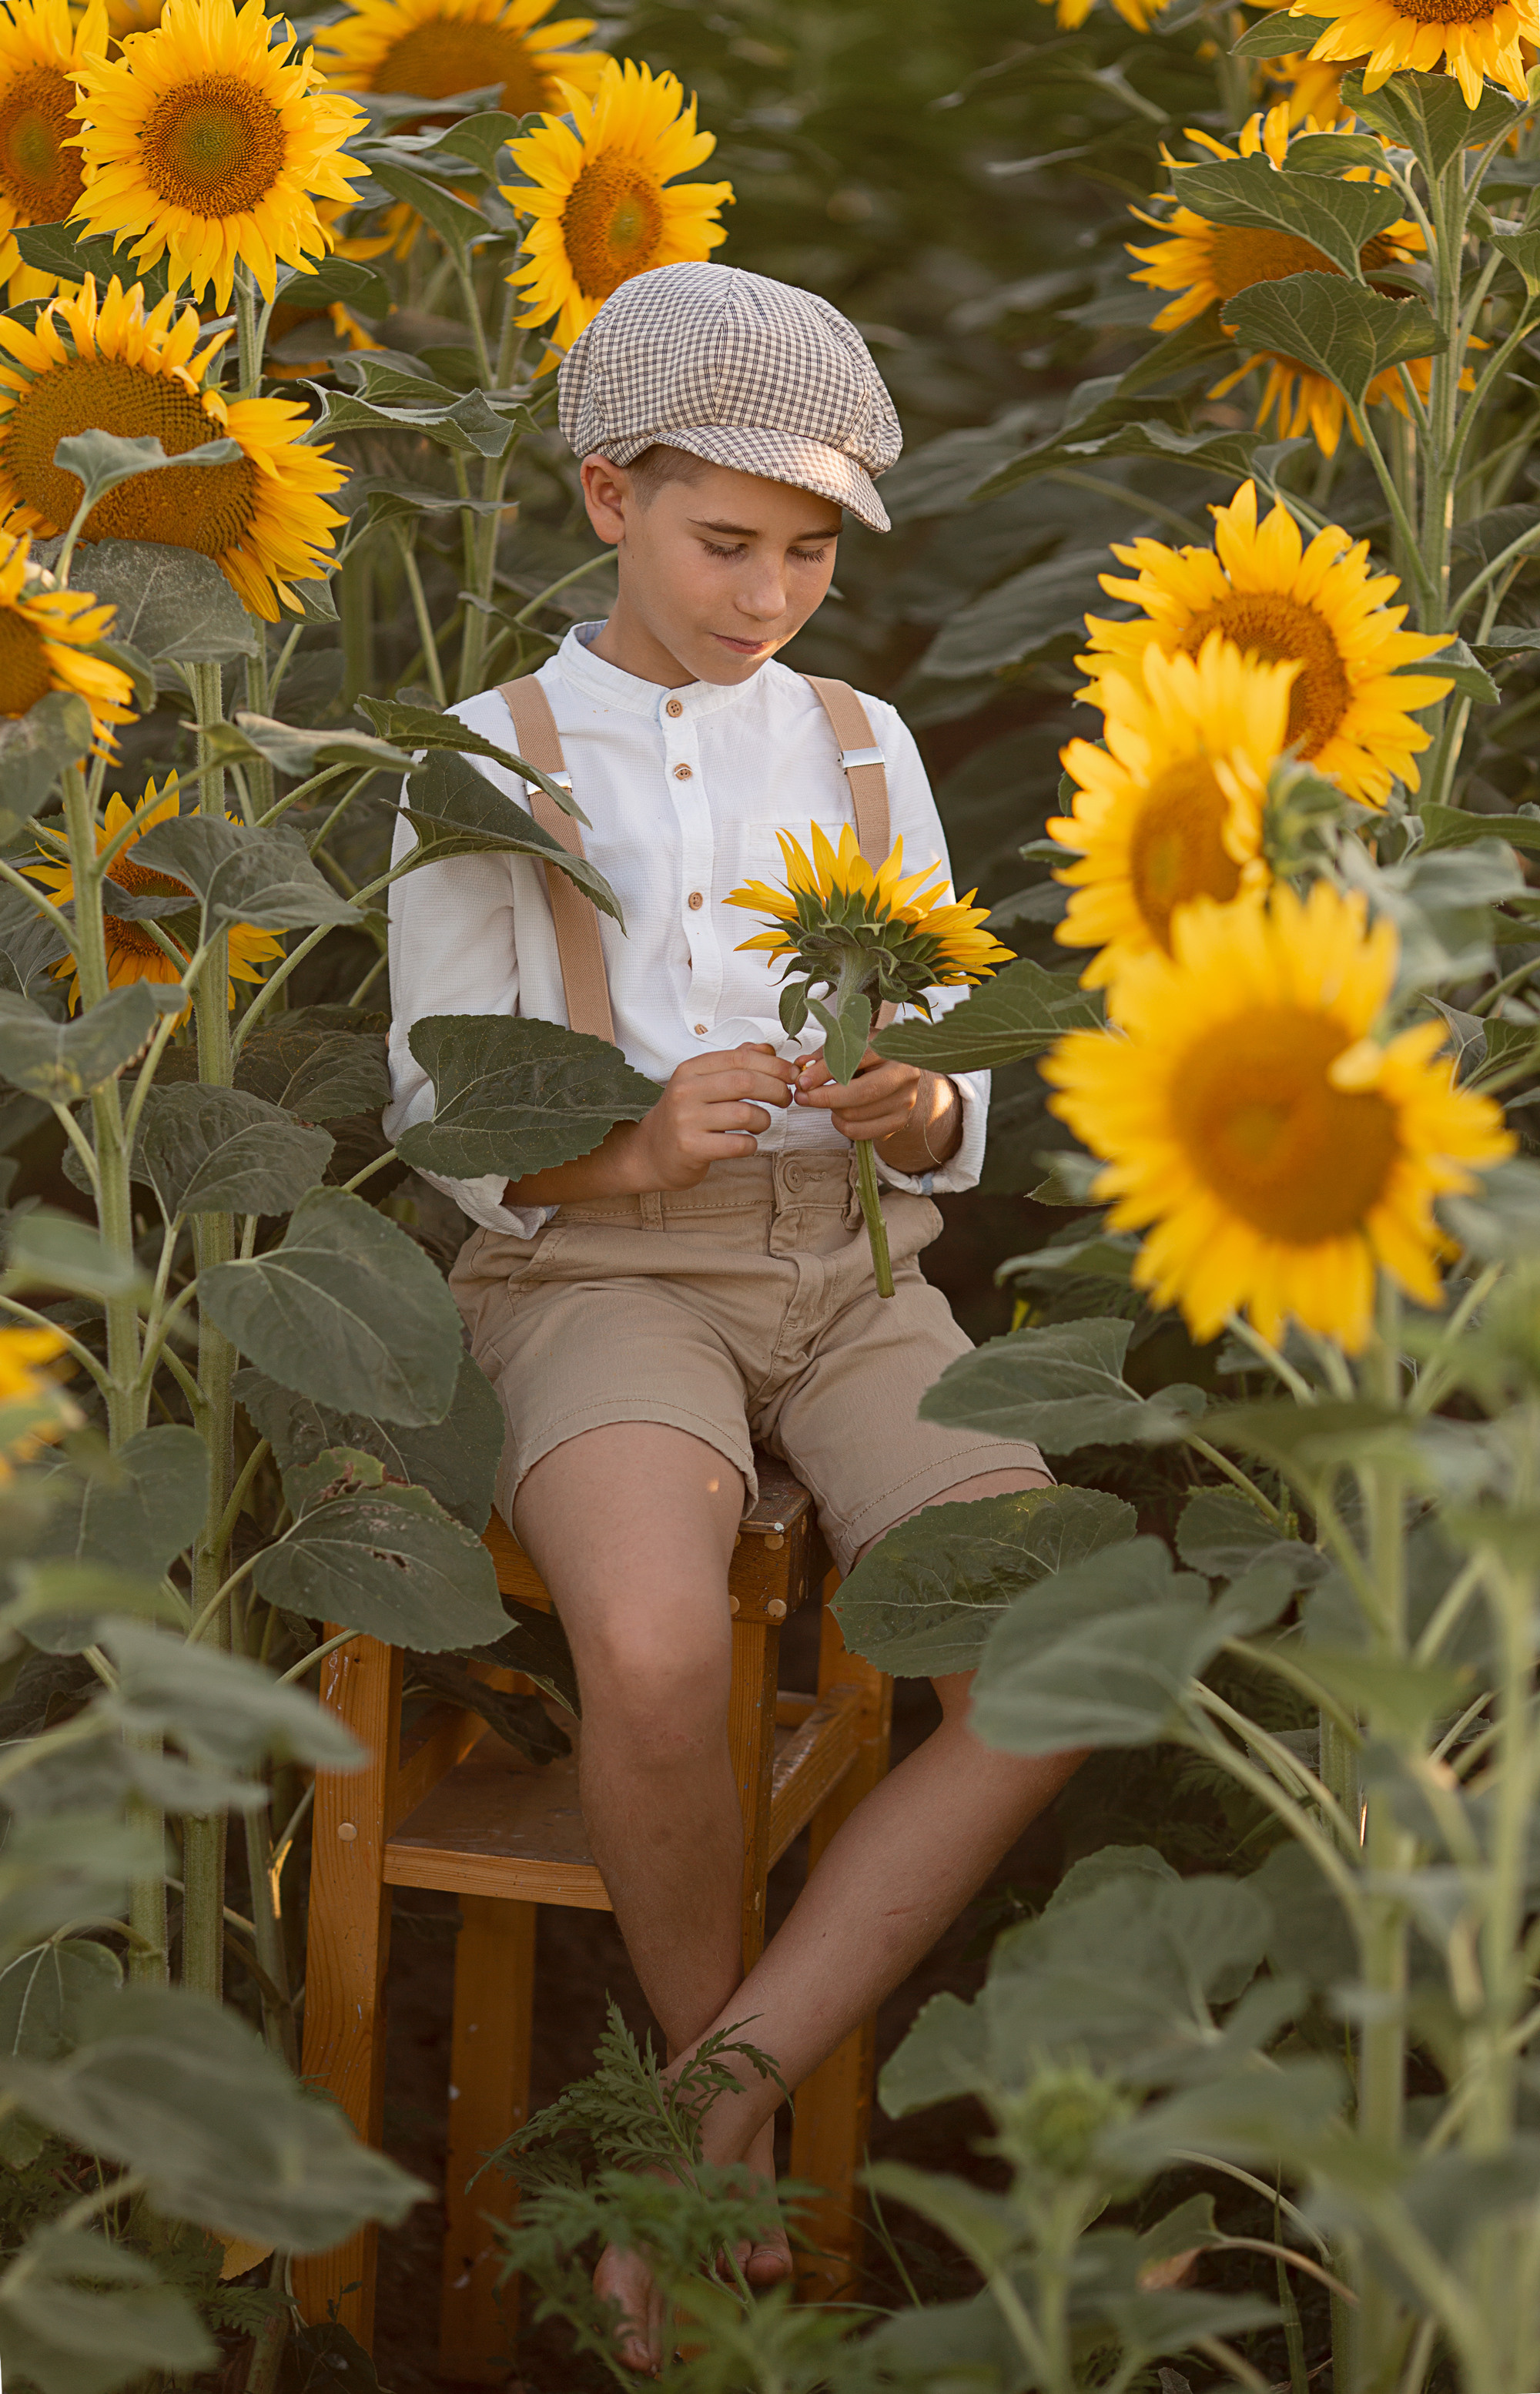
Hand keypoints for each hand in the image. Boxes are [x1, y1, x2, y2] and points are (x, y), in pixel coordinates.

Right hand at [628, 1043, 796, 1189]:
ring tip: (760, 1124)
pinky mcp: (691, 1148)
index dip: (774, 1065)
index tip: (791, 1074)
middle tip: (785, 1098)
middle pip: (746, 1082)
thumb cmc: (684, 1116)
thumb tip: (767, 1050)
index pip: (740, 1057)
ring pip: (745, 1114)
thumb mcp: (702, 1082)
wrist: (650, 1153)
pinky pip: (738, 1144)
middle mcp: (685, 1091)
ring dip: (764, 1120)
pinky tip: (746, 1142)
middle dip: (776, 1089)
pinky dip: (752, 1144)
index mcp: (691, 1070)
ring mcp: (686, 1120)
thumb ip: (734, 1063)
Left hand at [793, 1045, 923, 1143]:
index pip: (857, 1059)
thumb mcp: (850, 1046)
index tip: (802, 1081)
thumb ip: (825, 1055)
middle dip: (825, 1098)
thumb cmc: (869, 1056)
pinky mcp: (899, 1121)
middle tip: (802, 1097)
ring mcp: (905, 1100)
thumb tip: (799, 1069)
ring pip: (856, 1115)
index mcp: (891, 1048)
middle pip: (861, 1093)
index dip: (826, 1072)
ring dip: (832, 1110)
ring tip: (826, 1100)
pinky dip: (841, 1125)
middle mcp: (904, 1074)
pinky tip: (839, 1113)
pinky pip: (860, 1132)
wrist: (898, 1074)